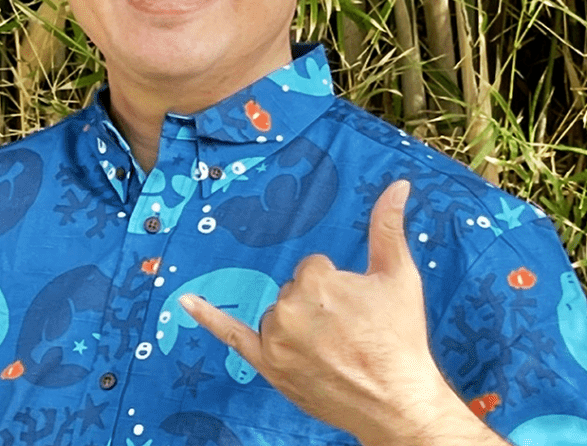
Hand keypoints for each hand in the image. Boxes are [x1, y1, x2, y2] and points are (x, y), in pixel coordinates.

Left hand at [180, 180, 484, 444]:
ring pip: (276, 314)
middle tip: (348, 330)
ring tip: (331, 348)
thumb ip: (388, 227)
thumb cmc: (400, 338)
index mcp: (316, 280)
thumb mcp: (399, 276)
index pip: (313, 268)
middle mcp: (289, 308)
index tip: (355, 307)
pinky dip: (208, 318)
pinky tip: (186, 301)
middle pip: (293, 290)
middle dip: (316, 305)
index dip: (336, 286)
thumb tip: (398, 185)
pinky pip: (232, 336)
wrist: (397, 401)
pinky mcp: (268, 365)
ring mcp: (275, 339)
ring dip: (296, 324)